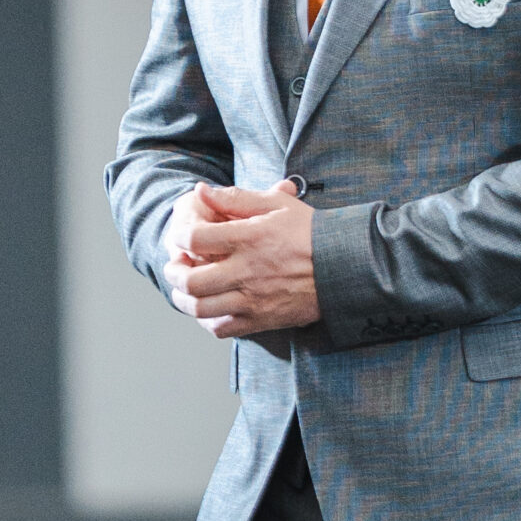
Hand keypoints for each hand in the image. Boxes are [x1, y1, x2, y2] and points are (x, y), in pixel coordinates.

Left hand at [163, 179, 318, 337]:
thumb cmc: (311, 233)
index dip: (180, 237)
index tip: (182, 237)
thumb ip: (235, 198)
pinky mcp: (261, 320)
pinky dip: (207, 321)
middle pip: (191, 280)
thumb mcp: (276, 205)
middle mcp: (247, 271)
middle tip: (175, 267)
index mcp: (249, 238)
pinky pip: (222, 328)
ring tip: (185, 290)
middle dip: (174, 273)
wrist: (345, 267)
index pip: (195, 239)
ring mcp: (253, 299)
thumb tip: (202, 191)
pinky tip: (209, 309)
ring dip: (184, 299)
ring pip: (201, 308)